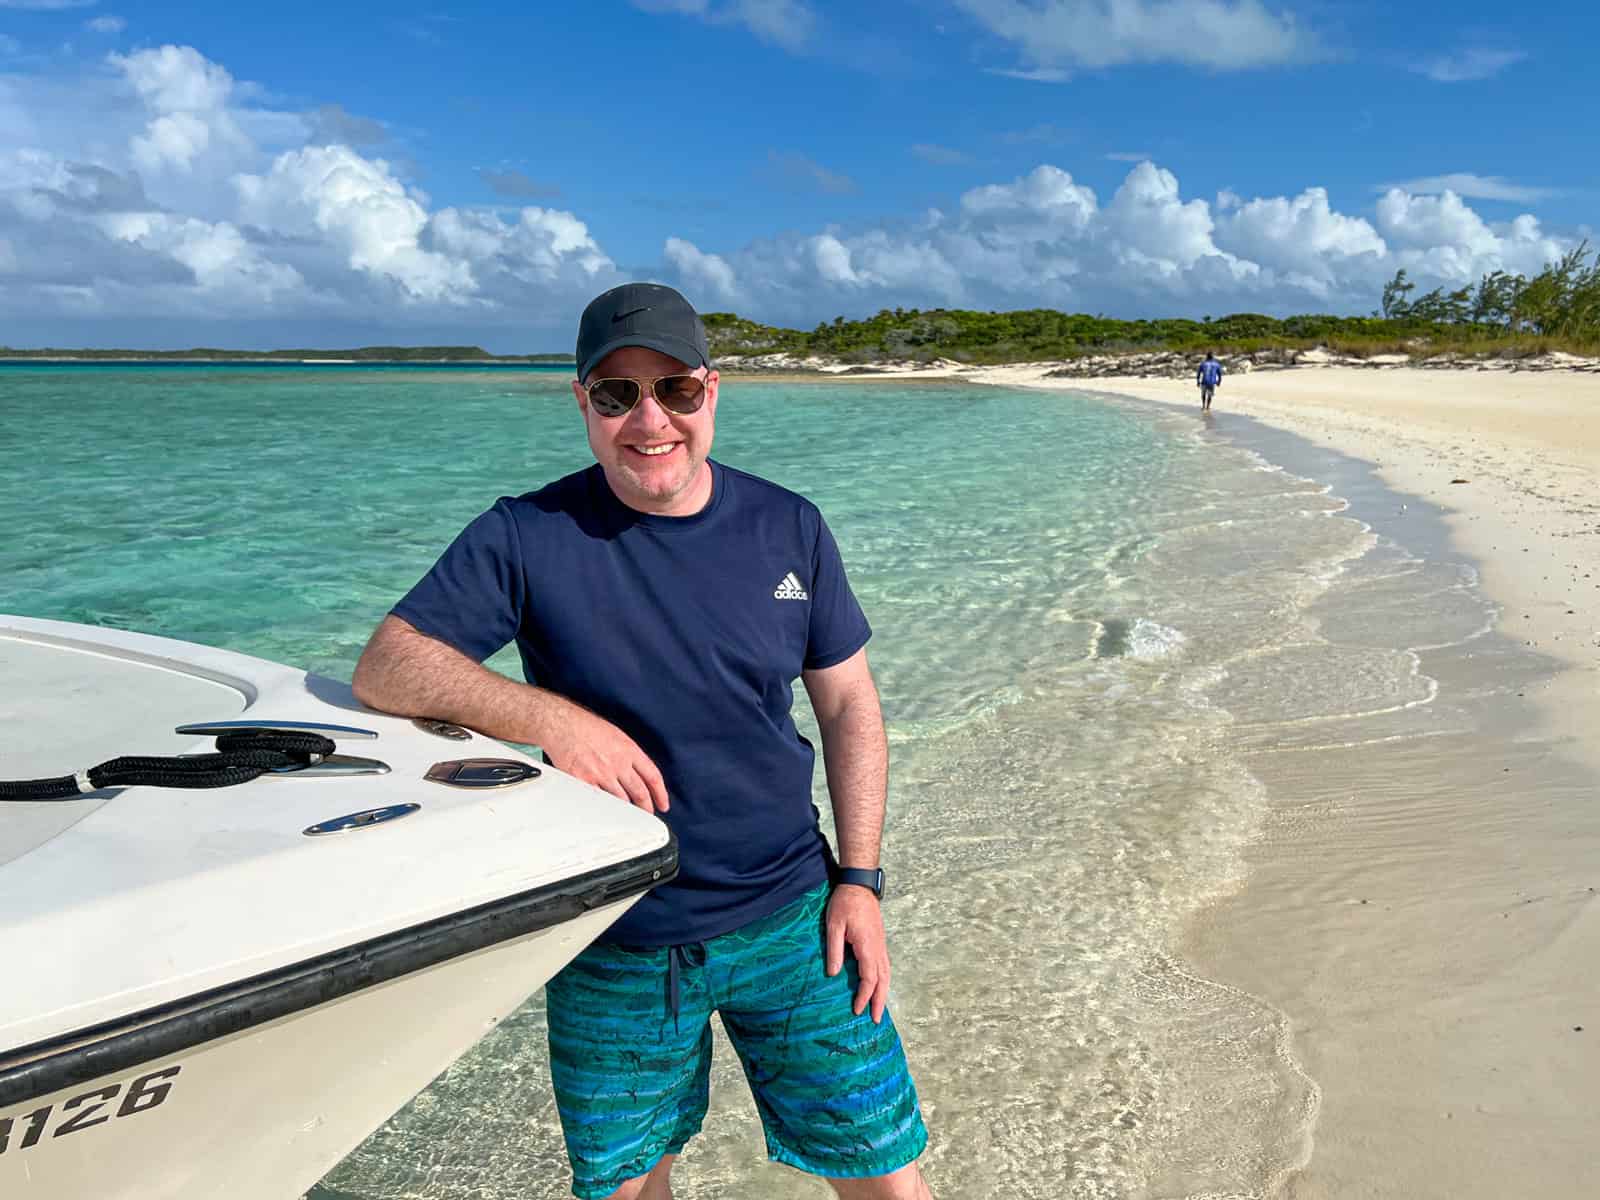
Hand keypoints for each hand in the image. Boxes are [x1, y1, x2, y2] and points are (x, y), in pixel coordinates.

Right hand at [541, 703, 668, 814]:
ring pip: (621, 800)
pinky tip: (607, 813)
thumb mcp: (616, 735)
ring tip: (628, 815)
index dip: (661, 793)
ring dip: (626, 810)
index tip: (663, 804)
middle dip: (646, 807)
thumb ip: (628, 755)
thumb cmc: (586, 727)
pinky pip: (599, 802)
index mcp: (629, 750)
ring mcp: (601, 774)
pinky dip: (605, 809)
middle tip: (647, 814)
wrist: (562, 725)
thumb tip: (638, 773)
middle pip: (639, 792)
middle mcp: (618, 763)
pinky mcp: (584, 782)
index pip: (652, 776)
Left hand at [825, 884, 890, 1022]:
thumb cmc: (844, 903)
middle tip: (876, 1020)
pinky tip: (878, 986)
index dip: (864, 996)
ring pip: (887, 974)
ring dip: (884, 992)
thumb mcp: (833, 925)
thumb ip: (834, 950)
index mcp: (867, 946)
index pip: (869, 978)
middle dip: (879, 1001)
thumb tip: (833, 974)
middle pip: (883, 980)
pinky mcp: (879, 941)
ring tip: (879, 1008)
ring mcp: (881, 944)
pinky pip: (885, 966)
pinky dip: (883, 980)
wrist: (858, 884)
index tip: (857, 1010)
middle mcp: (878, 948)